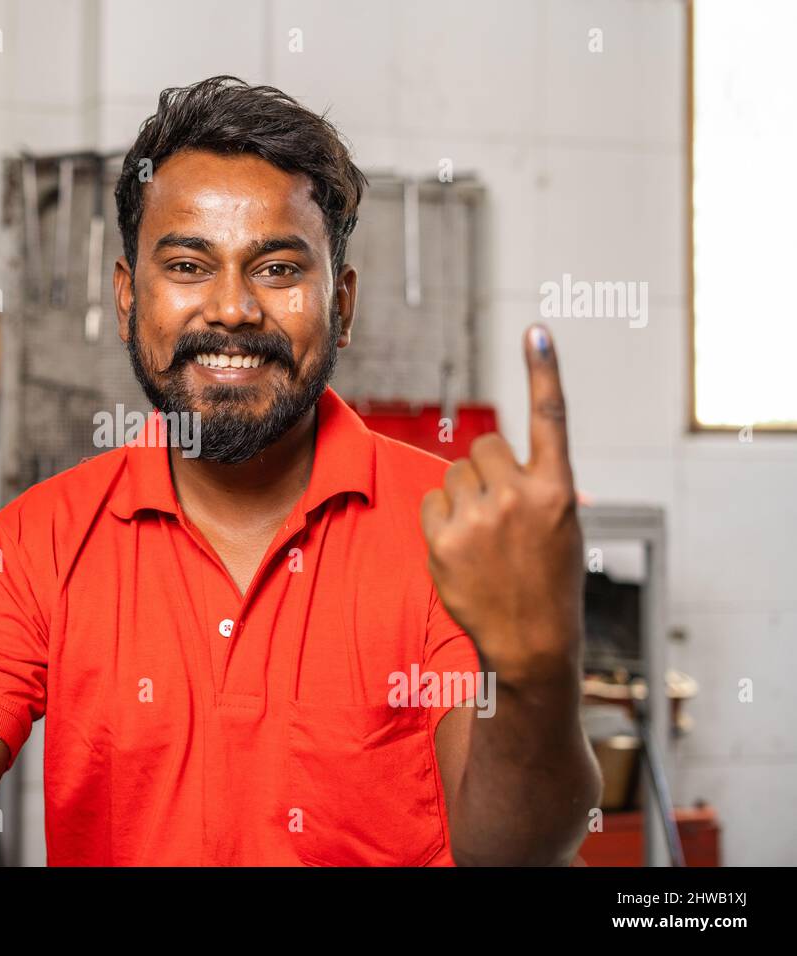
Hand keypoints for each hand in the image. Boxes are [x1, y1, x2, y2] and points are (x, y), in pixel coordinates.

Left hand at [420, 324, 583, 688]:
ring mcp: (479, 518)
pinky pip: (432, 501)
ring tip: (485, 537)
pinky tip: (462, 548)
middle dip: (486, 470)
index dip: (543, 370)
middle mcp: (519, 497)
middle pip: (483, 447)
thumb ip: (536, 486)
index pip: (551, 418)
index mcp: (558, 490)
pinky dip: (441, 517)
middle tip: (500, 512)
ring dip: (464, 495)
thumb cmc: (549, 581)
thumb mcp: (561, 528)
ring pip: (455, 474)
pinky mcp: (443, 539)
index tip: (536, 330)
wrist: (531, 642)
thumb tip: (495, 457)